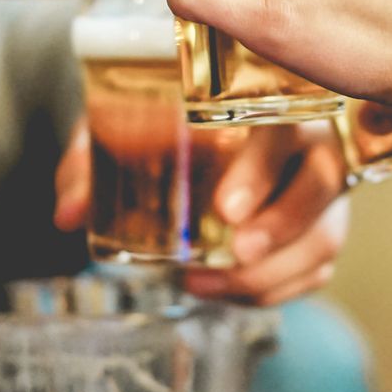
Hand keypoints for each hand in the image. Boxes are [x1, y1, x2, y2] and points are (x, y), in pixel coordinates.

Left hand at [53, 118, 351, 305]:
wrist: (203, 120)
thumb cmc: (170, 116)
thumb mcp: (127, 121)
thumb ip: (94, 158)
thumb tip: (69, 214)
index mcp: (270, 100)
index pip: (284, 127)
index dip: (261, 170)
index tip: (225, 209)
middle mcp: (308, 142)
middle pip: (321, 184)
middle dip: (282, 225)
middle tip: (235, 251)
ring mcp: (322, 191)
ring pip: (323, 237)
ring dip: (271, 272)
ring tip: (206, 282)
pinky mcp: (320, 230)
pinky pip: (314, 270)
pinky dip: (271, 290)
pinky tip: (220, 290)